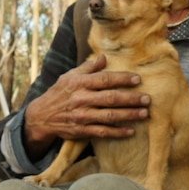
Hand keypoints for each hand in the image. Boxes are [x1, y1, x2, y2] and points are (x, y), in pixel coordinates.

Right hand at [23, 55, 149, 159]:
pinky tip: (130, 131)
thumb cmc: (59, 93)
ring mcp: (82, 116)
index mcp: (80, 83)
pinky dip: (117, 132)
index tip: (137, 79)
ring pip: (109, 116)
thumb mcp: (69, 76)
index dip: (122, 79)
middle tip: (147, 99)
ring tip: (144, 113)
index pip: (104, 79)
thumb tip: (104, 57)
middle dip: (131, 99)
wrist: (41, 116)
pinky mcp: (82, 130)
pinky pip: (102, 132)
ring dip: (128, 115)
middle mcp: (81, 99)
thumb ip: (88, 68)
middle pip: (110, 98)